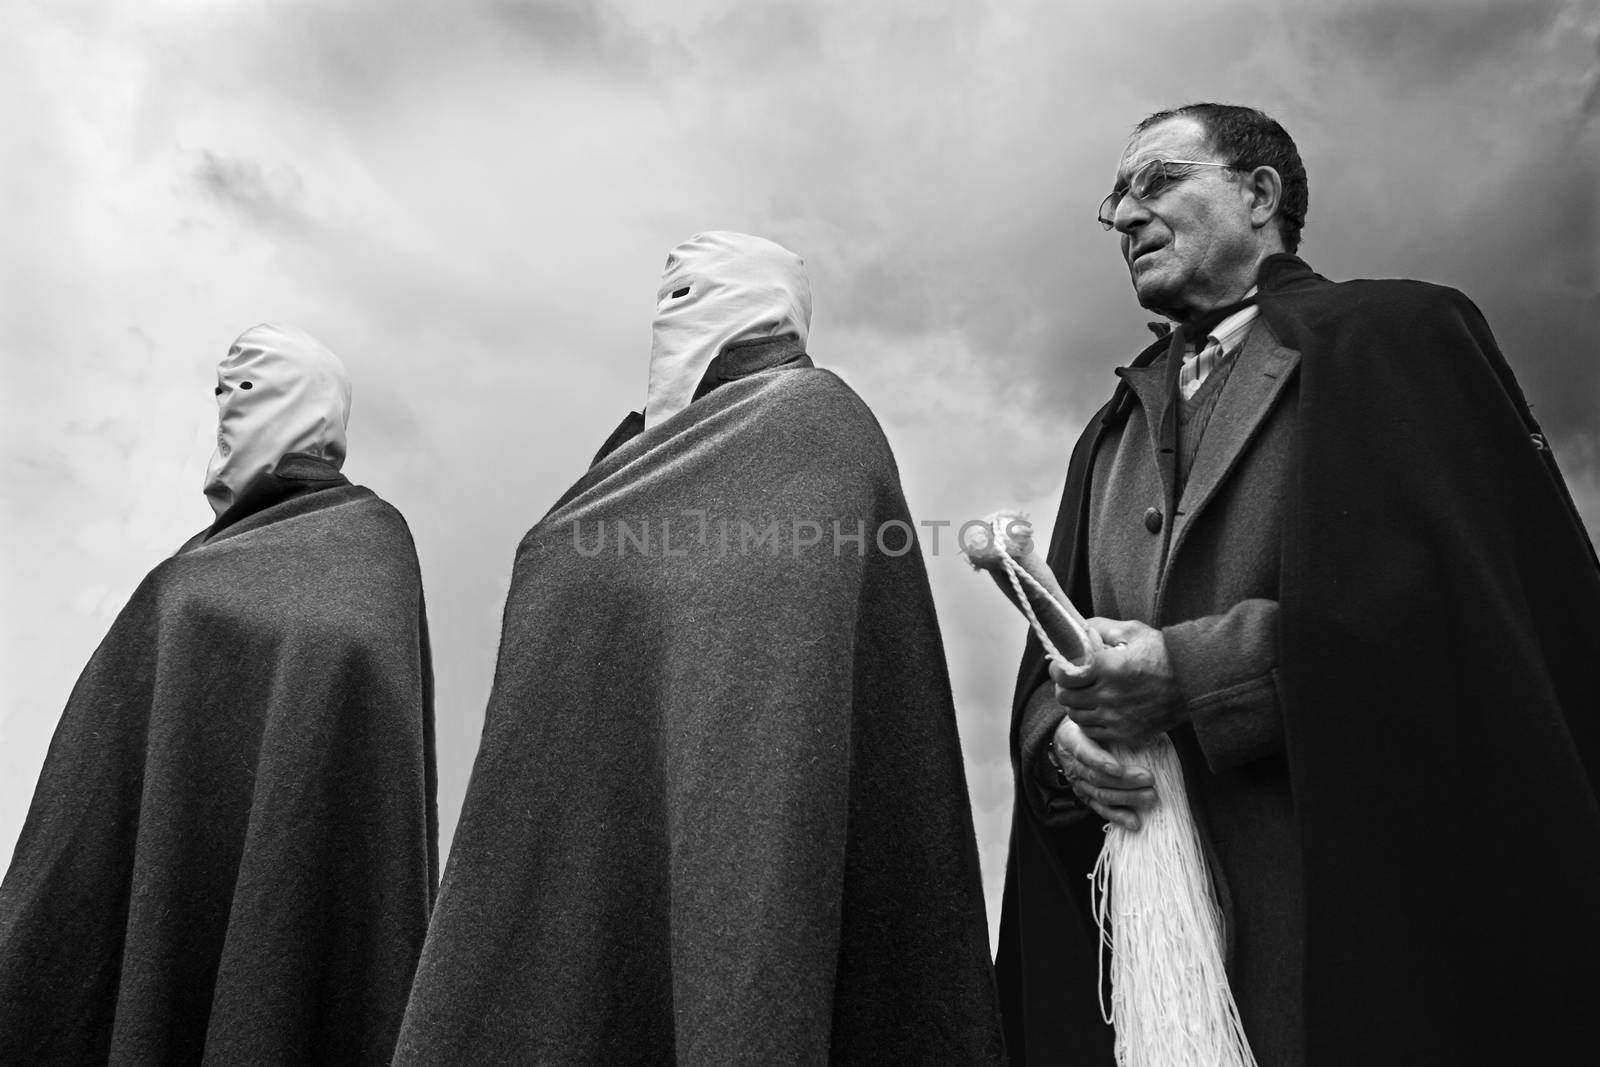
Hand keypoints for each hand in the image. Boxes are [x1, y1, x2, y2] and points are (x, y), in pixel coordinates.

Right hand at [1048, 716, 1156, 830]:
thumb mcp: (1091, 717)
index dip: (1100, 762)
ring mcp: (1078, 783)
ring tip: (1150, 797)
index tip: (1118, 769)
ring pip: (1101, 795)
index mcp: (1072, 739)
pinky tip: (1135, 822)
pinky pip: (1101, 809)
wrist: (1063, 737)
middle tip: (1150, 779)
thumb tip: (1145, 726)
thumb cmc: (1085, 724)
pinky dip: (1118, 817)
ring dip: (1127, 798)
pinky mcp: (1085, 796)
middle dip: (1125, 781)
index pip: (1085, 753)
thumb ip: (1110, 723)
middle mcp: (1072, 764)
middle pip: (1097, 777)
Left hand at [1050, 617, 1185, 747]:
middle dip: (1065, 687)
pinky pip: (1093, 732)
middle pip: (1065, 697)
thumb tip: (1076, 629)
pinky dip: (1090, 721)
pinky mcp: (1126, 733)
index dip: (1058, 669)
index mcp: (1106, 667)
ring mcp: (1116, 718)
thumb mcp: (1132, 631)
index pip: (1062, 675)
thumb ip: (1099, 627)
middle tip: (1073, 680)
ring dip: (1076, 705)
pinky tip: (1099, 709)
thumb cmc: (1163, 652)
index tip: (1062, 665)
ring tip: (1086, 695)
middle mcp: (1108, 695)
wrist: (1195, 681)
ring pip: (1076, 716)